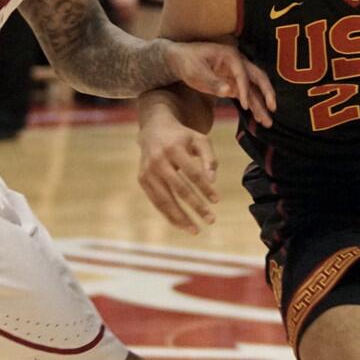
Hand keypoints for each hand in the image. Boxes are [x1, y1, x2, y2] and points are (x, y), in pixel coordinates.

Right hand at [137, 119, 218, 233]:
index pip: (192, 173)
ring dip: (180, 217)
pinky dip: (168, 215)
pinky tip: (181, 225)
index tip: (217, 201)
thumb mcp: (200, 140)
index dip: (205, 188)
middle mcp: (158, 161)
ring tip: (195, 230)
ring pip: (164, 199)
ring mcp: (148, 171)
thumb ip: (209, 158)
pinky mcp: (142, 180)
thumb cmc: (182, 137)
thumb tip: (212, 182)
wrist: (154, 129)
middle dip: (196, 206)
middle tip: (211, 220)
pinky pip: (156, 201)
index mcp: (174, 148)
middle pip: (179, 189)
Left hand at [164, 41, 275, 125]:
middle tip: (272, 108)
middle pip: (258, 77)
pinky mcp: (234, 84)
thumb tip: (228, 91)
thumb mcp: (195, 72)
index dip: (245, 89)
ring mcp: (238, 74)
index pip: (242, 73)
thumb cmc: (187, 62)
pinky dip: (253, 106)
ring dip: (262, 105)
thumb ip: (212, 82)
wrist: (180, 60)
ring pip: (255, 89)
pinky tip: (258, 119)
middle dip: (266, 92)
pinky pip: (248, 95)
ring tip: (267, 123)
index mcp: (230, 55)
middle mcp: (238, 63)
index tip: (245, 105)